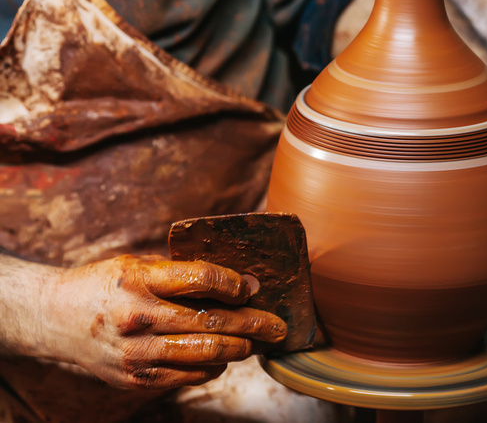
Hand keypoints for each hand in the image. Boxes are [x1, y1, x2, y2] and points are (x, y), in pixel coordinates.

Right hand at [40, 255, 286, 388]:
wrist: (52, 318)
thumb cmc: (102, 286)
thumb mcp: (135, 265)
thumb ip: (180, 274)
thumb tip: (236, 284)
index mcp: (138, 279)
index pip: (201, 278)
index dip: (234, 283)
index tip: (252, 287)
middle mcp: (137, 317)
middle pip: (212, 321)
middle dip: (254, 323)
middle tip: (278, 325)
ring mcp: (136, 353)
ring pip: (207, 354)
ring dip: (240, 348)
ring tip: (256, 342)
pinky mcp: (135, 379)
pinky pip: (189, 376)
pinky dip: (214, 367)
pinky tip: (223, 358)